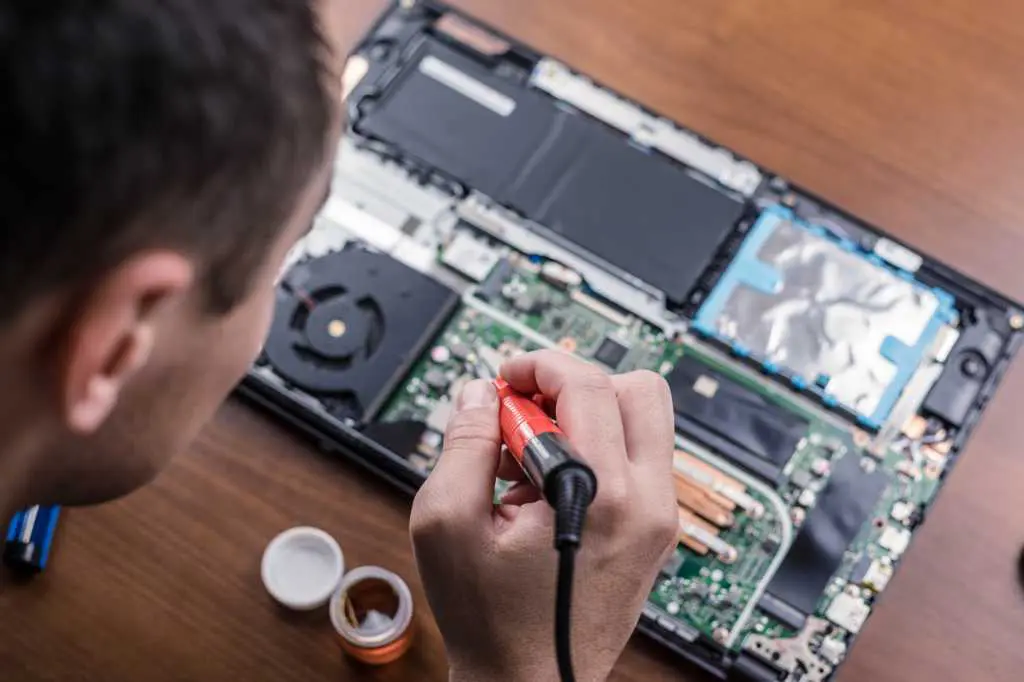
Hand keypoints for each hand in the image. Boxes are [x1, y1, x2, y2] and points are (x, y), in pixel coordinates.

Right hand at [410, 350, 677, 681]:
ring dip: (587, 415)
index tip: (508, 377)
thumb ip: (464, 443)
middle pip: (637, 389)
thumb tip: (481, 393)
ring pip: (643, 421)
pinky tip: (547, 482)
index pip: (589, 384)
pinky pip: (638, 458)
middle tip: (525, 410)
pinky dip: (596, 448)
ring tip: (531, 455)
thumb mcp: (447, 523)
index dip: (540, 365)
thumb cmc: (492, 620)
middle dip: (574, 383)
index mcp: (602, 495)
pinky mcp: (656, 531)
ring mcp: (659, 518)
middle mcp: (648, 502)